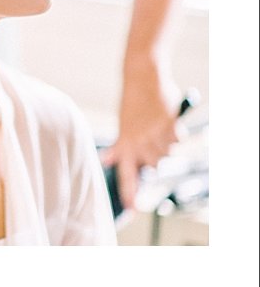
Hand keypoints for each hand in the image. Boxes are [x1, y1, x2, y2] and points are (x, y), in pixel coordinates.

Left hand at [101, 56, 182, 210]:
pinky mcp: (169, 127)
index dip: (129, 192)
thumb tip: (107, 160)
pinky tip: (165, 118)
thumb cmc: (132, 103)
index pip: (125, 174)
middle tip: (150, 137)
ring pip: (168, 152)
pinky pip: (178, 139)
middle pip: (155, 165)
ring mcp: (154, 136)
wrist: (142, 77)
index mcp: (123, 143)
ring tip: (155, 124)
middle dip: (155, 155)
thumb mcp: (122, 125)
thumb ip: (119, 146)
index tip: (132, 208)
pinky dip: (175, 131)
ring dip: (166, 142)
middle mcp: (139, 143)